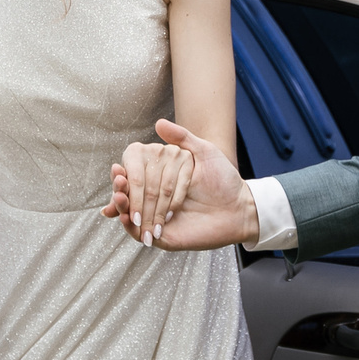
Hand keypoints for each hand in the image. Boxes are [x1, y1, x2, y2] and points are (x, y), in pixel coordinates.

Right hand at [106, 120, 257, 249]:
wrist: (240, 207)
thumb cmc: (223, 179)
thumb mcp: (204, 152)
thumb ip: (182, 138)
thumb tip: (158, 123)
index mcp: (160, 176)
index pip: (134, 174)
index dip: (123, 174)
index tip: (118, 170)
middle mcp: (155, 197)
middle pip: (129, 194)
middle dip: (121, 189)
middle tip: (119, 184)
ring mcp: (156, 217)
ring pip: (129, 213)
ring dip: (121, 206)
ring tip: (119, 198)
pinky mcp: (162, 236)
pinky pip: (139, 233)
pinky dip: (129, 227)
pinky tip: (126, 218)